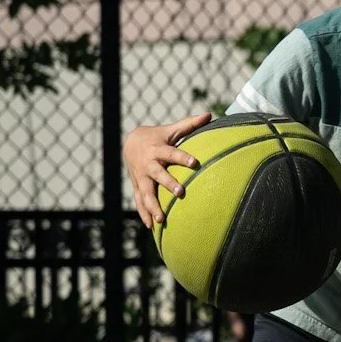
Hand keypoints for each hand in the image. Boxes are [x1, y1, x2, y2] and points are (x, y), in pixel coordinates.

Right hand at [123, 112, 211, 228]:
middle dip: (168, 183)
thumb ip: (190, 124)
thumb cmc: (158, 136)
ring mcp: (141, 177)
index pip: (172, 153)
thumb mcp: (171, 129)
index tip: (195, 162)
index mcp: (158, 149)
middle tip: (181, 192)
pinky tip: (151, 227)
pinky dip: (144, 213)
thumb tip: (210, 114)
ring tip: (162, 219)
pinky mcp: (137, 186)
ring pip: (146, 193)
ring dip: (153, 206)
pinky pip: (139, 201)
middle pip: (158, 175)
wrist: (130, 143)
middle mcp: (148, 164)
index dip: (183, 157)